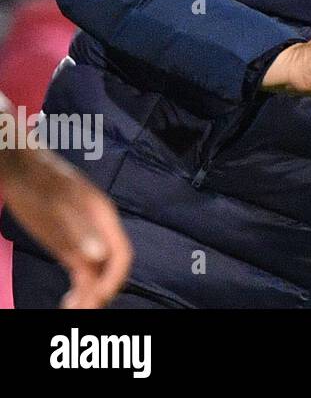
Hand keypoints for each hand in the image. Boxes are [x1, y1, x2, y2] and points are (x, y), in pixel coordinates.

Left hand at [0, 145, 132, 307]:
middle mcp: (98, 231)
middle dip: (101, 292)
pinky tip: (68, 301)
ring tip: (71, 311)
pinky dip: (79, 290)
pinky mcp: (69, 245)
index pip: (121, 255)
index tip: (97, 298)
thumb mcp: (54, 206)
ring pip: (95, 274)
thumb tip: (98, 257)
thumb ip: (78, 230)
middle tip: (80, 311)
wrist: (19, 168)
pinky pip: (82, 273)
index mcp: (102, 218)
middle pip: (111, 268)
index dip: (114, 279)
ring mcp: (84, 238)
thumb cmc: (36, 182)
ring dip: (89, 295)